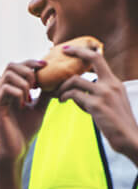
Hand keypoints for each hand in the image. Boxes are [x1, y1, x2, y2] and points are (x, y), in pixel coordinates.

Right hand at [0, 60, 50, 167]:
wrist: (16, 150)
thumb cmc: (24, 130)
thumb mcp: (38, 108)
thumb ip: (44, 95)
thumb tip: (56, 82)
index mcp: (8, 88)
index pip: (16, 66)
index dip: (31, 63)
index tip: (46, 66)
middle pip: (11, 65)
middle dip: (28, 72)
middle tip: (37, 86)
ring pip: (9, 75)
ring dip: (24, 83)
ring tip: (30, 96)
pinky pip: (6, 89)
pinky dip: (19, 93)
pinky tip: (24, 104)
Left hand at [56, 45, 137, 160]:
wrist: (131, 139)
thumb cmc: (118, 124)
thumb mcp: (111, 103)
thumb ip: (97, 94)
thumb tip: (78, 92)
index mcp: (115, 83)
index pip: (99, 59)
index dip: (83, 51)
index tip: (68, 49)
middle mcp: (111, 84)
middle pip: (92, 59)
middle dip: (75, 52)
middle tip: (60, 53)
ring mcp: (104, 93)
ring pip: (75, 80)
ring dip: (63, 86)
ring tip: (58, 94)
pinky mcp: (96, 105)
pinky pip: (74, 95)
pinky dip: (65, 97)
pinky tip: (63, 101)